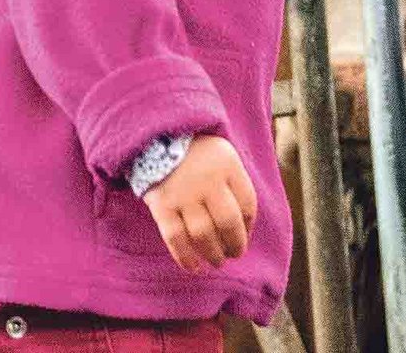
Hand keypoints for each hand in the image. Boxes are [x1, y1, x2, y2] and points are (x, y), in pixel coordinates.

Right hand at [142, 135, 257, 271]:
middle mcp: (207, 180)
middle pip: (228, 223)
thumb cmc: (197, 153)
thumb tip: (244, 227)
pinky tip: (193, 267)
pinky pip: (175, 238)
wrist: (156, 137)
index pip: (248, 204)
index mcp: (228, 165)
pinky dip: (185, 257)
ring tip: (216, 261)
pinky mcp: (161, 205)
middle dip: (234, 245)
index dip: (248, 227)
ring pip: (203, 235)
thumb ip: (235, 183)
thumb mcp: (223, 156)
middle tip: (233, 254)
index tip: (243, 237)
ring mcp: (183, 193)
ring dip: (213, 254)